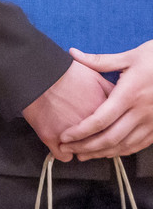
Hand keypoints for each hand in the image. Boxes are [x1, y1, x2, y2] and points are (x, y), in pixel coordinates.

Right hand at [22, 58, 113, 161]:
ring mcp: (71, 135)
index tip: (102, 130)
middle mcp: (91, 127)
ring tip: (73, 141)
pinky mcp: (51, 138)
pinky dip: (62, 153)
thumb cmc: (62, 72)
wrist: (35, 73)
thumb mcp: (94, 75)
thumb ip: (110, 90)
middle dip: (95, 142)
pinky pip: (63, 156)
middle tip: (87, 137)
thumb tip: (118, 101)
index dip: (108, 131)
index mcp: (104, 113)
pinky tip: (61, 146)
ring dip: (79, 149)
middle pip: (99, 145)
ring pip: (82, 153)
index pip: (114, 132)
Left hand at [59, 41, 152, 159]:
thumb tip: (72, 53)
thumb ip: (100, 60)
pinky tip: (108, 152)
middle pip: (110, 138)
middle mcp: (141, 112)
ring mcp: (152, 121)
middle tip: (68, 149)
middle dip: (87, 146)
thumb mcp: (130, 56)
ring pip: (125, 145)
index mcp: (129, 94)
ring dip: (102, 153)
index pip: (100, 120)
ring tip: (83, 154)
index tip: (65, 136)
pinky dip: (122, 151)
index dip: (80, 131)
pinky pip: (139, 144)